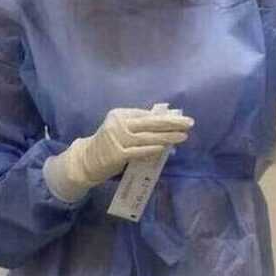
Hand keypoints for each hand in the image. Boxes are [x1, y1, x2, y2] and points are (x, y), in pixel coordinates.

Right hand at [43, 108, 193, 201]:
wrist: (86, 161)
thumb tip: (167, 123)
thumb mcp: (121, 129)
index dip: (166, 117)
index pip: (147, 115)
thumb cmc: (110, 144)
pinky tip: (166, 148)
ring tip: (183, 136)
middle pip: (150, 123)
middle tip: (189, 123)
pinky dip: (154, 149)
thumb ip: (139, 126)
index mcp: (120, 114)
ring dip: (168, 137)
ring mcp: (117, 139)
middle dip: (172, 123)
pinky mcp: (117, 154)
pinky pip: (140, 151)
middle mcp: (118, 124)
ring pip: (148, 138)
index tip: (182, 118)